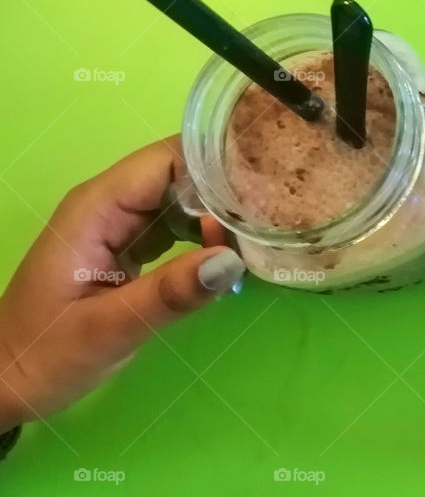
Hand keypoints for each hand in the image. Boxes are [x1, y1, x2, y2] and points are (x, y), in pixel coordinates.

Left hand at [0, 137, 243, 432]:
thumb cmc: (42, 355)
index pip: (168, 159)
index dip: (216, 165)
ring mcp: (120, 225)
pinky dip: (208, 235)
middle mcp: (111, 205)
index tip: (266, 186)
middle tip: (278, 210)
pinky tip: (236, 252)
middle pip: (181, 172)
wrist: (3, 385)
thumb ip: (169, 295)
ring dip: (222, 211)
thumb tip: (234, 261)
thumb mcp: (106, 331)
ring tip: (266, 230)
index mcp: (98, 208)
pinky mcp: (130, 247)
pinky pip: (177, 225)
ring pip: (183, 198)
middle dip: (228, 186)